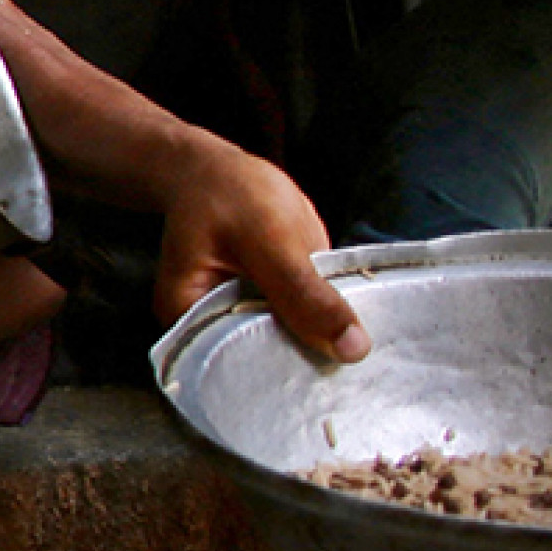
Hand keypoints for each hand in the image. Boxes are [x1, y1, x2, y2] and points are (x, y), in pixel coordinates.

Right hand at [157, 142, 368, 360]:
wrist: (221, 167)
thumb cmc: (227, 193)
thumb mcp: (267, 238)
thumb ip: (304, 294)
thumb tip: (353, 350)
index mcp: (189, 317)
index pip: (236, 365)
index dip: (284, 376)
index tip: (333, 383)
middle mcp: (211, 325)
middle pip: (263, 359)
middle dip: (308, 361)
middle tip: (359, 371)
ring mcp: (241, 314)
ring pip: (286, 343)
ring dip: (322, 343)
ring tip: (362, 354)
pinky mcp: (269, 301)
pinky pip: (300, 323)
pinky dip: (324, 322)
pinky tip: (353, 325)